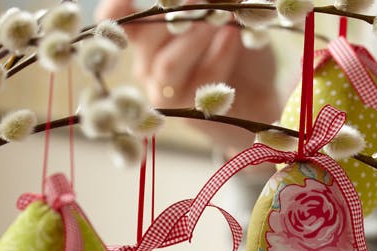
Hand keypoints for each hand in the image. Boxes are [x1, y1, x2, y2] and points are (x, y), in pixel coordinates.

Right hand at [95, 0, 280, 149]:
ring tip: (220, 17)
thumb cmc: (240, 52)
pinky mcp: (187, 112)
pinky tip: (234, 37)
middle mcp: (148, 65)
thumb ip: (213, 5)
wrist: (261, 96)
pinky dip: (220, 55)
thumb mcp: (228, 19)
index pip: (118, 21)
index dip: (115, 10)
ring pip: (168, 64)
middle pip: (146, 37)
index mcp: (148, 38)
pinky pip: (200, 82)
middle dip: (173, 13)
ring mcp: (165, 92)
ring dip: (195, 36)